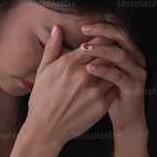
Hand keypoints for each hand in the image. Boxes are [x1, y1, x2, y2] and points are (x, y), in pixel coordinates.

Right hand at [25, 24, 116, 148]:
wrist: (45, 130)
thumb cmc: (42, 100)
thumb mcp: (42, 71)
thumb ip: (52, 48)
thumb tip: (58, 27)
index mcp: (68, 64)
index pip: (95, 43)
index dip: (102, 40)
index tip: (103, 40)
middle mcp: (83, 75)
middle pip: (107, 54)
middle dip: (111, 52)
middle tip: (113, 51)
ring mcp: (94, 90)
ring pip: (114, 70)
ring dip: (115, 67)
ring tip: (113, 67)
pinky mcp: (102, 104)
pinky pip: (115, 87)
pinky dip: (115, 83)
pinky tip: (111, 83)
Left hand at [78, 15, 148, 134]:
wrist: (125, 119)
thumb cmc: (110, 94)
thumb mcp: (101, 71)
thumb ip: (94, 54)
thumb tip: (77, 36)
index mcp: (131, 53)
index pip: (120, 32)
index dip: (105, 25)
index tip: (87, 22)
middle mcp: (137, 60)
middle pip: (123, 38)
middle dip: (103, 31)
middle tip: (84, 29)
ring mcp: (137, 74)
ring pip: (121, 55)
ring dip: (101, 49)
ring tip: (83, 48)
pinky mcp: (134, 88)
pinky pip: (118, 75)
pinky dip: (103, 70)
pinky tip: (89, 67)